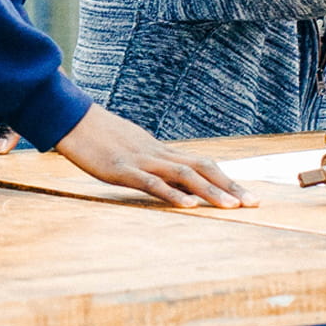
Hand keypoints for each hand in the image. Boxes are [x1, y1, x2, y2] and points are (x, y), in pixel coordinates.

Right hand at [51, 105, 253, 208]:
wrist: (70, 118)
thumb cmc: (97, 135)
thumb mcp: (129, 147)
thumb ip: (148, 161)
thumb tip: (164, 176)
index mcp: (160, 151)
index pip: (202, 164)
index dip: (227, 179)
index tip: (247, 195)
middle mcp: (157, 154)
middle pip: (203, 167)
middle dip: (230, 186)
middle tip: (254, 204)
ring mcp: (141, 161)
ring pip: (184, 175)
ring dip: (210, 192)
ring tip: (231, 207)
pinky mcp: (122, 169)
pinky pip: (152, 183)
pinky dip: (173, 195)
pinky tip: (189, 206)